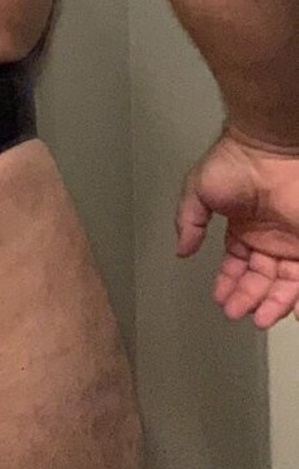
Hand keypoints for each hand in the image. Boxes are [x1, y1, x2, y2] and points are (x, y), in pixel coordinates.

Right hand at [174, 127, 298, 326]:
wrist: (267, 150)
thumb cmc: (233, 162)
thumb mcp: (197, 191)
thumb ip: (188, 222)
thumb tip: (181, 250)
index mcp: (242, 228)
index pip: (236, 265)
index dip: (228, 283)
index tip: (221, 299)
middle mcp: (267, 238)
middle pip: (259, 279)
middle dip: (247, 299)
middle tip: (237, 312)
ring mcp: (289, 242)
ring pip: (283, 283)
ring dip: (272, 304)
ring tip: (260, 318)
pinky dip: (297, 297)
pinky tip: (289, 311)